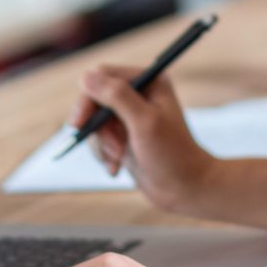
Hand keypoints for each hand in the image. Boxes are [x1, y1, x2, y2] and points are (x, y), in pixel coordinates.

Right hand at [70, 65, 215, 213]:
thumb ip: (117, 97)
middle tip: (110, 149)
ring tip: (118, 159)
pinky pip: (99, 139)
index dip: (88, 98)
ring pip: (94, 121)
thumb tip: (86, 77)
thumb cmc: (172, 155)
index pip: (104, 76)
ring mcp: (130, 116)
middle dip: (98, 127)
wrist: (185, 189)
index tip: (80, 124)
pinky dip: (103, 153)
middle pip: (95, 99)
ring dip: (102, 144)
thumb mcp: (144, 123)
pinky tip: (117, 167)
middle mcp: (139, 94)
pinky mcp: (124, 135)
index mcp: (149, 81)